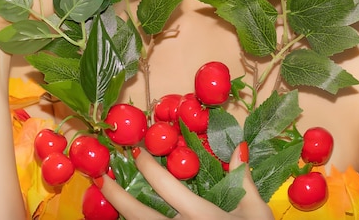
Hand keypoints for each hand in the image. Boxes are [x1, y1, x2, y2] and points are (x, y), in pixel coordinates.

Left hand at [96, 143, 273, 219]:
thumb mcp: (257, 212)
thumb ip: (244, 179)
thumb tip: (239, 147)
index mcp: (201, 215)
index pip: (166, 186)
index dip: (147, 166)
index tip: (135, 151)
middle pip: (140, 215)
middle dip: (117, 195)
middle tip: (101, 177)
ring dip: (122, 214)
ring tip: (107, 198)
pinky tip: (129, 219)